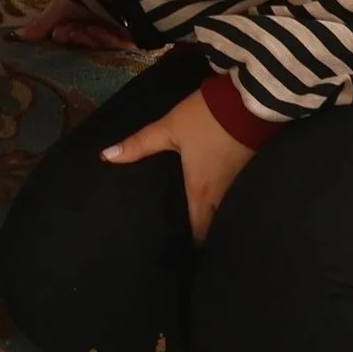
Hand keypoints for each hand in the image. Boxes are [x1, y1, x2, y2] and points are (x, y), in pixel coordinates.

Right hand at [13, 0, 135, 53]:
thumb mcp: (58, 8)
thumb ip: (40, 26)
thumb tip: (13, 37)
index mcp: (81, 20)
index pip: (73, 38)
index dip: (66, 37)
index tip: (60, 33)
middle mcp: (97, 26)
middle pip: (87, 44)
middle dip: (77, 39)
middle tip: (71, 32)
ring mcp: (115, 30)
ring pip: (101, 46)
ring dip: (91, 39)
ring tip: (86, 28)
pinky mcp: (132, 35)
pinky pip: (119, 46)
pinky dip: (107, 39)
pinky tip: (100, 29)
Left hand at [103, 87, 255, 240]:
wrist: (247, 101)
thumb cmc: (205, 120)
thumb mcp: (169, 128)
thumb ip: (139, 145)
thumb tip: (105, 157)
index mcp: (202, 192)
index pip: (198, 231)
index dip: (188, 243)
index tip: (175, 250)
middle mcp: (221, 196)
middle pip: (210, 224)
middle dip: (197, 231)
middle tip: (178, 233)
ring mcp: (238, 185)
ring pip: (221, 210)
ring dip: (209, 215)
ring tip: (191, 216)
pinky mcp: (247, 172)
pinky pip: (231, 195)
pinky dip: (220, 198)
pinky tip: (210, 192)